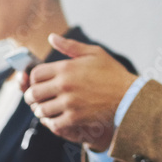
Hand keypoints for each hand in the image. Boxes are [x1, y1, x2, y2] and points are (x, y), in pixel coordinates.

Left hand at [23, 34, 135, 151]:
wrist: (130, 95)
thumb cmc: (113, 73)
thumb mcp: (94, 53)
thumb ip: (70, 46)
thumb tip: (52, 37)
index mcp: (66, 67)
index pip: (35, 74)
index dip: (33, 79)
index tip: (38, 83)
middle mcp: (64, 85)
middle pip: (33, 93)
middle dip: (32, 96)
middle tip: (37, 98)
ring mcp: (69, 103)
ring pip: (41, 110)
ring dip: (41, 110)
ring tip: (47, 108)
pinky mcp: (75, 118)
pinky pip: (53, 123)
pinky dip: (52, 122)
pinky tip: (57, 118)